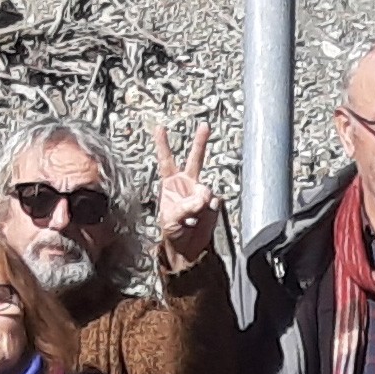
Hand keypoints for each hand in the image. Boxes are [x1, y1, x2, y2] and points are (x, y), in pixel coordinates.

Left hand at [144, 114, 224, 275]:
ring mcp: (201, 193)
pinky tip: (201, 218)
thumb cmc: (173, 232)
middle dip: (200, 142)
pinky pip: (214, 202)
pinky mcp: (213, 203)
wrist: (188, 247)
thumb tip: (204, 197)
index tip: (160, 127)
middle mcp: (187, 184)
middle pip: (195, 159)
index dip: (163, 144)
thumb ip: (186, 207)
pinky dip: (209, 211)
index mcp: (171, 184)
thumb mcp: (171, 219)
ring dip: (200, 202)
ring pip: (206, 188)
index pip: (166, 160)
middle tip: (205, 126)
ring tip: (192, 218)